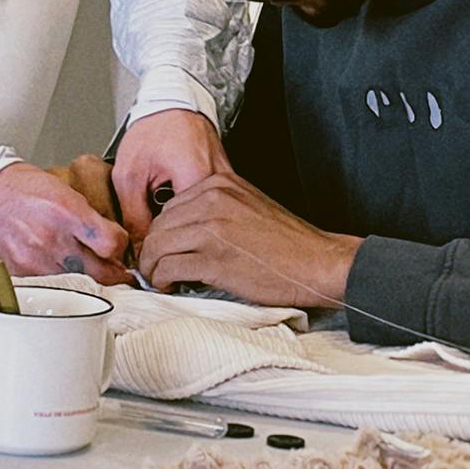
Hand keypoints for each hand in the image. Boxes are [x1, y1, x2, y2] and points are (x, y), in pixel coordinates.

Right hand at [0, 162, 130, 284]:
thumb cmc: (19, 187)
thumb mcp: (62, 189)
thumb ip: (88, 216)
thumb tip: (110, 239)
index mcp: (66, 211)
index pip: (112, 243)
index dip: (121, 246)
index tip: (119, 246)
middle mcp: (52, 238)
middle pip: (101, 272)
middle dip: (114, 273)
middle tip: (117, 271)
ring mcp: (35, 259)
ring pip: (80, 284)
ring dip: (89, 280)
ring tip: (89, 270)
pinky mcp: (21, 273)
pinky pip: (53, 286)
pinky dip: (62, 282)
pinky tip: (62, 271)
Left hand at [112, 110, 230, 247]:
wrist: (176, 102)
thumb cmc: (154, 128)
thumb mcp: (130, 172)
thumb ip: (134, 215)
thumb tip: (139, 252)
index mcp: (197, 178)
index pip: (182, 234)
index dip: (161, 245)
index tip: (147, 249)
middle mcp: (220, 183)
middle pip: (197, 232)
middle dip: (174, 238)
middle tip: (154, 233)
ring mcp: (229, 184)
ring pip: (207, 224)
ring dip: (187, 227)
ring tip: (168, 214)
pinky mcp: (229, 184)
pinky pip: (212, 211)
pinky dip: (196, 215)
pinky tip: (181, 207)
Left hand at [136, 173, 359, 308]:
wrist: (316, 263)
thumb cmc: (288, 243)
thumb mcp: (248, 206)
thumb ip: (216, 208)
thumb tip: (184, 229)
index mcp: (220, 183)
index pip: (170, 206)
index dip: (162, 232)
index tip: (163, 248)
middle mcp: (213, 199)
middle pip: (159, 226)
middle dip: (152, 250)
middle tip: (155, 267)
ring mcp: (212, 228)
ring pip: (158, 246)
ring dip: (153, 266)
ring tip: (161, 278)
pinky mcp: (213, 258)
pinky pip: (169, 267)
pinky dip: (162, 279)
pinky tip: (170, 285)